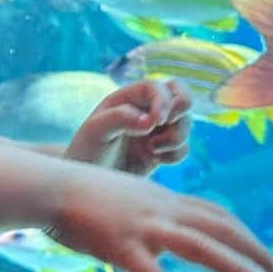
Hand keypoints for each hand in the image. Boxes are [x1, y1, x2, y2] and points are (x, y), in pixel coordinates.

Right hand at [47, 157, 272, 271]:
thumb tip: (155, 242)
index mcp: (163, 199)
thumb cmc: (79, 192)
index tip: (262, 249)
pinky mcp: (124, 248)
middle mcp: (163, 210)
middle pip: (220, 227)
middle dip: (255, 250)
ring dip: (240, 268)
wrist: (50, 184)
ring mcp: (146, 228)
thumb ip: (145, 216)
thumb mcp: (123, 198)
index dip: (241, 232)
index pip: (213, 213)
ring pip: (204, 247)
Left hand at [66, 78, 192, 175]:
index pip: (157, 87)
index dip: (163, 100)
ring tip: (152, 149)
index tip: (156, 122)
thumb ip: (119, 118)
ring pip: (186, 123)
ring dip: (176, 136)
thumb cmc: (86, 151)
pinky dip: (175, 154)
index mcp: (128, 98)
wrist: (88, 184)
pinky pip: (183, 148)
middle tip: (166, 123)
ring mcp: (155, 131)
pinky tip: (155, 160)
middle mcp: (145, 111)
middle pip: (181, 95)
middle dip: (182, 107)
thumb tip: (149, 121)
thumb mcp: (95, 131)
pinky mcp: (161, 152)